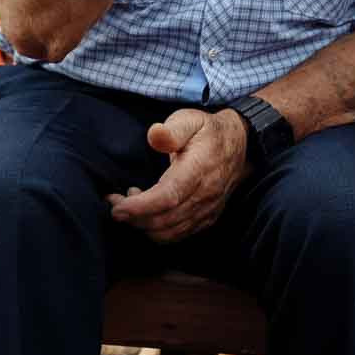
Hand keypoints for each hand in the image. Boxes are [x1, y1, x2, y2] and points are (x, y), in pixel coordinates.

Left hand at [109, 107, 247, 241]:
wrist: (240, 144)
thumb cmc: (207, 131)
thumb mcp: (189, 119)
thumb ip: (172, 129)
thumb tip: (155, 135)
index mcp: (199, 170)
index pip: (168, 197)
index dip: (140, 206)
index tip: (117, 207)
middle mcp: (205, 195)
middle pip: (164, 220)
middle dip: (133, 217)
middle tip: (113, 202)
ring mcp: (207, 210)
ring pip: (169, 232)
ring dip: (142, 225)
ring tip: (129, 203)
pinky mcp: (206, 218)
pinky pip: (178, 234)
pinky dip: (156, 230)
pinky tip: (146, 212)